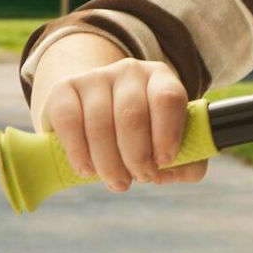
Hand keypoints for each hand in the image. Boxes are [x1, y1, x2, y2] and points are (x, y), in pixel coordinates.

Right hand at [38, 58, 208, 192]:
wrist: (94, 109)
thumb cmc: (141, 131)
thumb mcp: (169, 140)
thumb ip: (187, 161)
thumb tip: (170, 172)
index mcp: (161, 77)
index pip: (168, 98)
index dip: (167, 133)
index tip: (164, 162)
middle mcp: (130, 70)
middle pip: (132, 114)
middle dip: (137, 156)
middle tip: (139, 178)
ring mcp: (96, 76)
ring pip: (100, 122)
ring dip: (109, 162)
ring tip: (117, 181)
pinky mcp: (64, 88)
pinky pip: (69, 121)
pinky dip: (79, 152)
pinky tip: (87, 170)